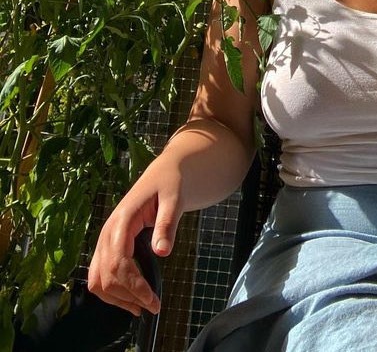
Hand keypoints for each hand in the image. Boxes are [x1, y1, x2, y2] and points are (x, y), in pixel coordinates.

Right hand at [88, 177, 181, 315]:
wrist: (164, 173)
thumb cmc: (170, 184)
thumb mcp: (174, 199)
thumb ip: (167, 224)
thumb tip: (162, 252)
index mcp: (122, 220)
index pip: (119, 263)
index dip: (134, 286)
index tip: (153, 301)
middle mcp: (108, 231)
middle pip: (106, 276)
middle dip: (128, 296)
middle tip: (153, 306)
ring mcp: (105, 239)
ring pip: (97, 279)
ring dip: (116, 298)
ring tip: (141, 307)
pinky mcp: (108, 245)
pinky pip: (99, 274)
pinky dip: (110, 291)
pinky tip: (130, 298)